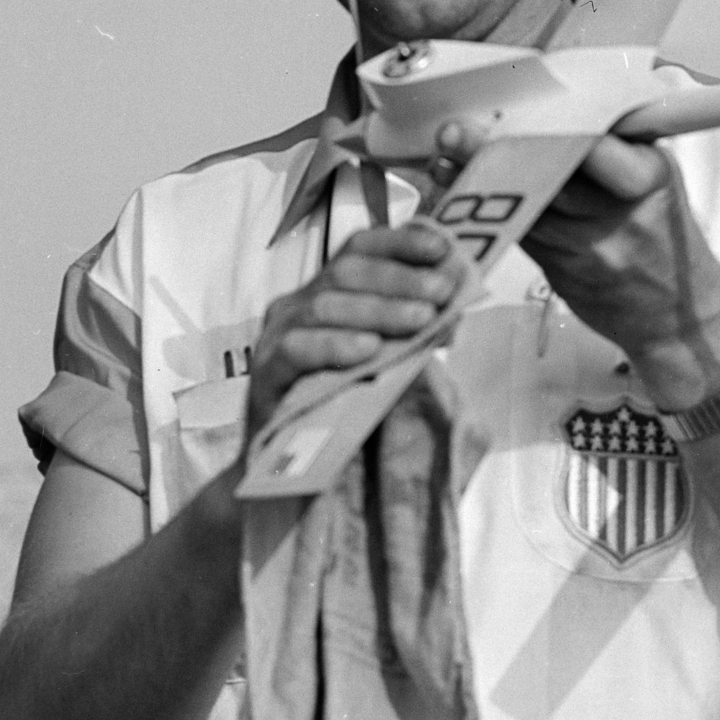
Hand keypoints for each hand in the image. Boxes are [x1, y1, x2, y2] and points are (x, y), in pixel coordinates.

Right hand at [244, 219, 468, 441]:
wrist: (293, 476)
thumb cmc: (346, 409)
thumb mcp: (388, 361)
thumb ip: (413, 330)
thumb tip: (455, 301)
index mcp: (326, 292)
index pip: (359, 248)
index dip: (399, 243)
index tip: (441, 249)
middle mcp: (297, 305)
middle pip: (345, 271)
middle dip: (399, 278)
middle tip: (441, 291)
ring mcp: (276, 337)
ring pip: (324, 305)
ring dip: (379, 309)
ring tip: (421, 319)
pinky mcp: (264, 375)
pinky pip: (297, 350)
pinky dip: (335, 344)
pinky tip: (369, 349)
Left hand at [432, 125, 719, 407]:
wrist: (677, 317)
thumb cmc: (666, 239)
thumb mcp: (660, 183)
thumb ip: (616, 151)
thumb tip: (555, 111)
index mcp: (649, 176)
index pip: (591, 145)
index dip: (544, 130)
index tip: (509, 112)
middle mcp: (618, 212)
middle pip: (546, 172)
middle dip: (495, 149)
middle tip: (454, 132)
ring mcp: (589, 247)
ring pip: (523, 205)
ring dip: (477, 180)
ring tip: (443, 158)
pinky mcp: (562, 271)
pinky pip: (518, 233)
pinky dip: (487, 213)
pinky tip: (461, 195)